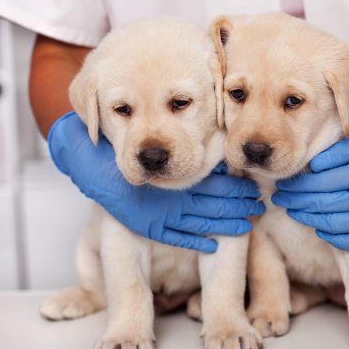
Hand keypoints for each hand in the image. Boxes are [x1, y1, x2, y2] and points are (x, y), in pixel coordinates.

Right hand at [48, 111, 264, 252]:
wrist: (88, 161)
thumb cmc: (125, 139)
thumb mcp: (155, 125)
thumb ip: (184, 124)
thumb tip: (215, 103)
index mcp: (176, 175)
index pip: (217, 186)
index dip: (238, 189)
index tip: (256, 189)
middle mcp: (171, 197)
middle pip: (215, 206)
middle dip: (239, 207)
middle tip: (260, 207)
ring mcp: (160, 215)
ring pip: (201, 224)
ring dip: (225, 225)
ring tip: (247, 225)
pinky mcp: (148, 226)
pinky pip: (177, 237)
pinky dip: (197, 242)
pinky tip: (214, 245)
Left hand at [271, 130, 348, 251]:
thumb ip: (339, 150)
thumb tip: (314, 166)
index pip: (323, 181)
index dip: (299, 184)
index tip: (283, 184)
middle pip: (324, 204)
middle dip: (296, 201)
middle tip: (279, 199)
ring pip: (333, 224)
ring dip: (308, 219)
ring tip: (292, 211)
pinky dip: (331, 237)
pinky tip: (318, 228)